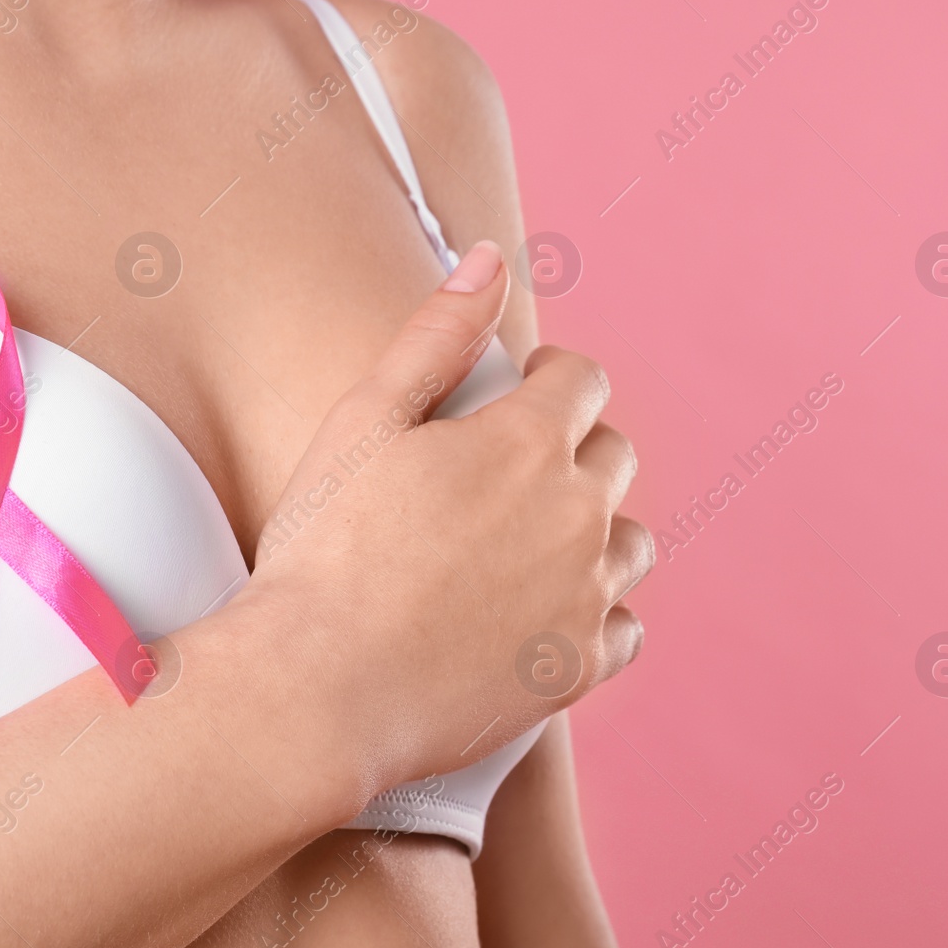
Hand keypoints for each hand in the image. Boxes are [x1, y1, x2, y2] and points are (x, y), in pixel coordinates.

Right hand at [238, 241, 652, 793]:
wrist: (318, 689)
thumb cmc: (324, 551)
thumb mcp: (365, 421)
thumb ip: (436, 336)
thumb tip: (491, 259)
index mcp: (528, 442)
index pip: (584, 381)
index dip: (553, 379)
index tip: (523, 392)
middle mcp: (577, 513)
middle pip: (614, 457)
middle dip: (574, 450)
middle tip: (511, 475)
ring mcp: (586, 595)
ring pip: (630, 543)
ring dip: (594, 531)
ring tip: (532, 547)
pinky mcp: (579, 667)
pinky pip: (625, 627)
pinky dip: (596, 614)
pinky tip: (547, 616)